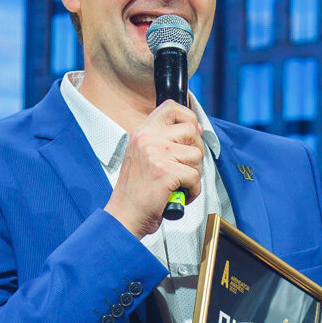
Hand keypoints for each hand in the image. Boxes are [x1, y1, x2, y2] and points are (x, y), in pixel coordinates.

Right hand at [104, 101, 204, 238]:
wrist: (124, 216)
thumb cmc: (137, 192)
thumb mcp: (145, 156)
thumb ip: (165, 141)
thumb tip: (196, 129)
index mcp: (142, 132)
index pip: (172, 107)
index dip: (190, 118)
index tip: (193, 133)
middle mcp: (147, 139)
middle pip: (191, 130)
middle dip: (196, 151)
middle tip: (184, 167)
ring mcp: (155, 154)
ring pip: (196, 154)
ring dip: (194, 174)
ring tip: (177, 184)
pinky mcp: (164, 172)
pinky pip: (195, 176)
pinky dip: (192, 190)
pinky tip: (178, 194)